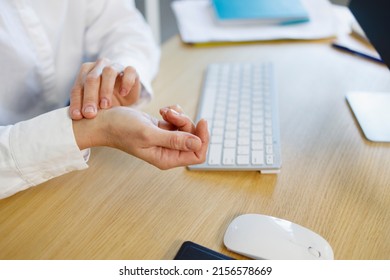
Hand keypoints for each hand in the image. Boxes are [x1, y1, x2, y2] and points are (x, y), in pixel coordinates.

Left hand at [69, 58, 140, 119]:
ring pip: (109, 72)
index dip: (76, 101)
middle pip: (91, 78)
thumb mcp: (94, 105)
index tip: (78, 116)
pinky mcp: (131, 70)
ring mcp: (116, 66)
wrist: (127, 96)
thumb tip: (74, 117)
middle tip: (90, 114)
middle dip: (89, 97)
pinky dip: (126, 82)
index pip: (78, 87)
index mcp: (86, 72)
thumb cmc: (107, 102)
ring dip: (105, 89)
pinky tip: (123, 94)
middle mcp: (99, 66)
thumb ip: (84, 107)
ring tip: (105, 106)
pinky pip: (129, 71)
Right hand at [73, 105, 208, 168]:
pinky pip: (178, 121)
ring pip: (186, 127)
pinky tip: (162, 110)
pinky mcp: (162, 129)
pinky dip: (174, 112)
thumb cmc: (121, 129)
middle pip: (194, 138)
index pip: (198, 154)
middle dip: (186, 122)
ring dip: (178, 115)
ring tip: (163, 111)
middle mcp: (168, 152)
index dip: (203, 139)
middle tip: (170, 114)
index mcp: (166, 159)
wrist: (105, 121)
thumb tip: (198, 143)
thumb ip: (174, 140)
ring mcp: (165, 140)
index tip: (202, 120)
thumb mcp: (148, 134)